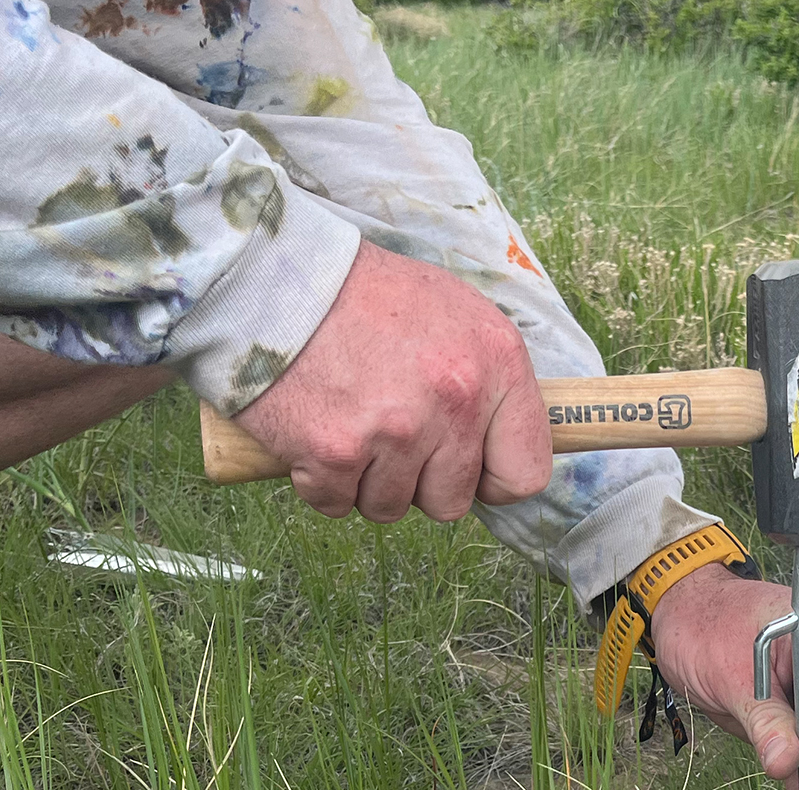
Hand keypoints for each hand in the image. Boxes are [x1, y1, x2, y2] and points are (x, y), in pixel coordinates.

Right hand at [232, 240, 550, 522]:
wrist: (273, 273)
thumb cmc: (368, 293)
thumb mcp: (458, 313)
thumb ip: (490, 381)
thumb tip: (502, 442)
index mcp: (499, 365)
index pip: (525, 473)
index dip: (491, 480)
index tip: (467, 466)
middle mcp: (455, 401)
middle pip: (451, 502)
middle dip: (419, 482)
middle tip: (391, 435)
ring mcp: (395, 431)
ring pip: (390, 507)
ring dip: (367, 480)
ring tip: (351, 424)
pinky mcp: (333, 452)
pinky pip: (336, 503)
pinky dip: (321, 481)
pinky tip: (314, 433)